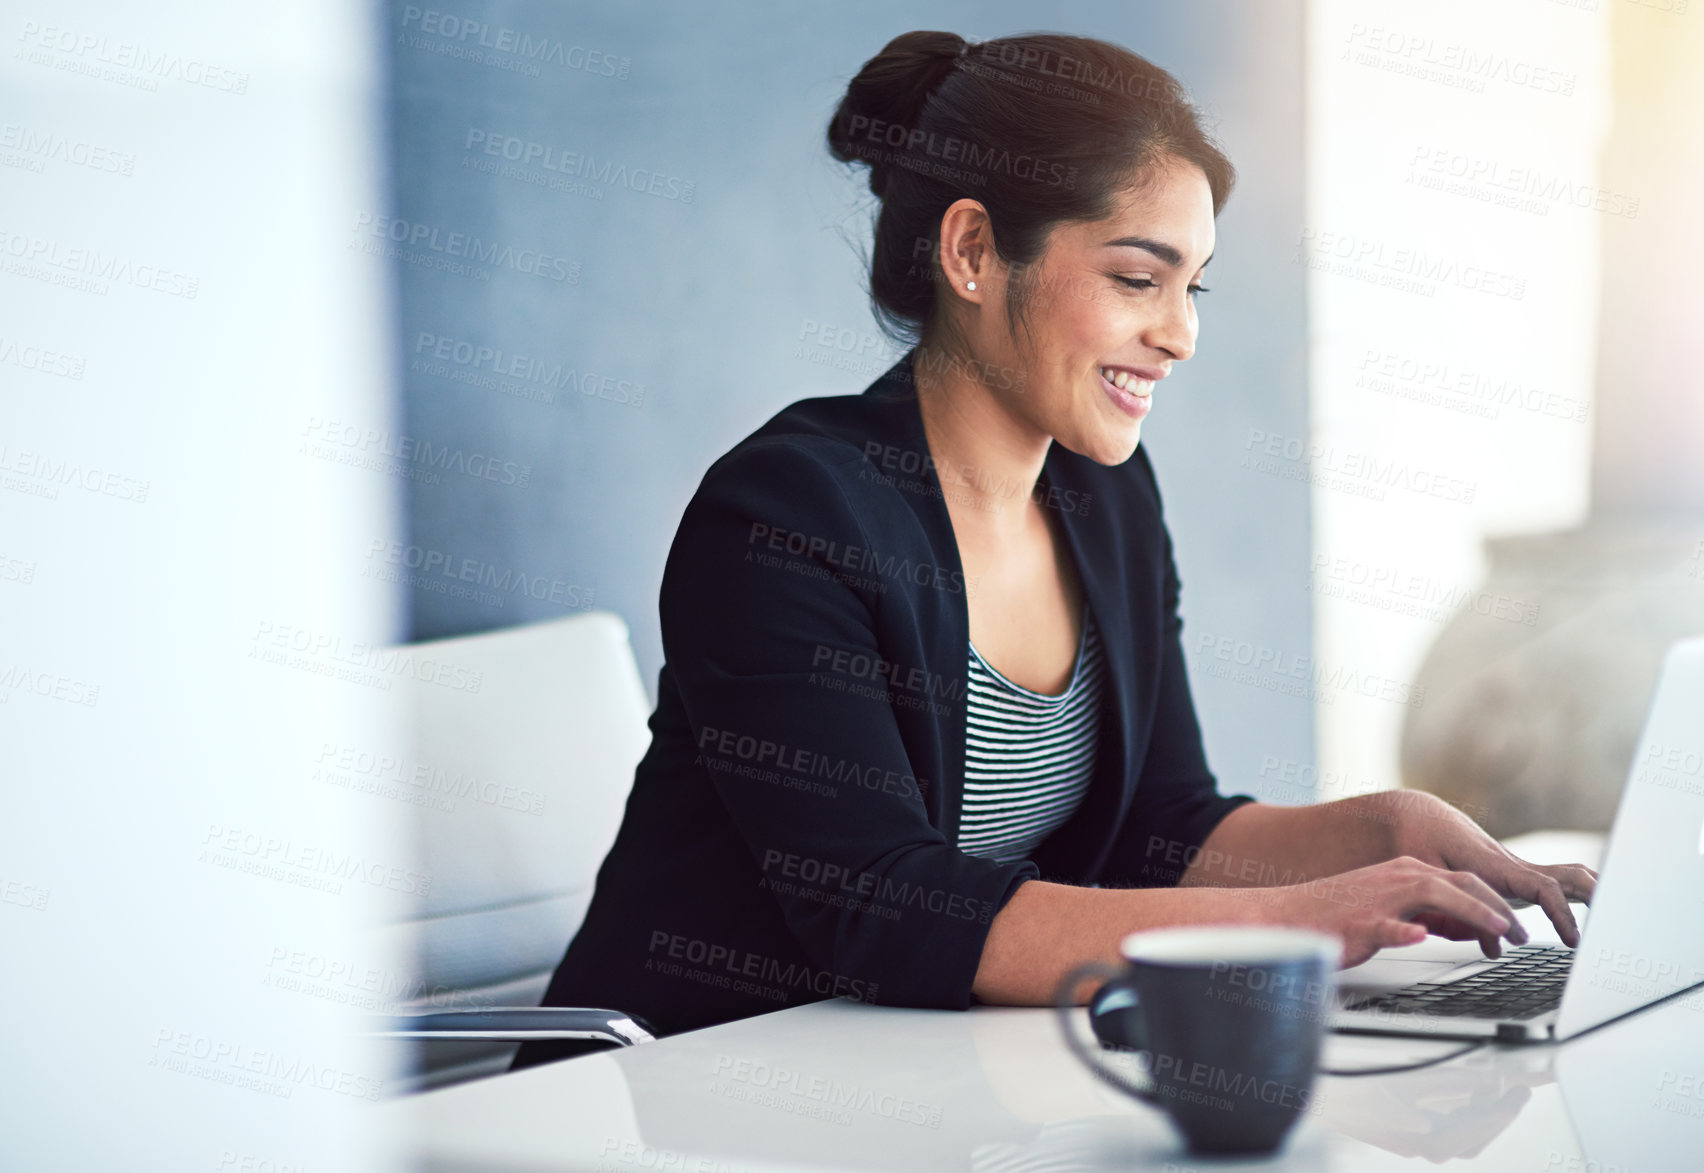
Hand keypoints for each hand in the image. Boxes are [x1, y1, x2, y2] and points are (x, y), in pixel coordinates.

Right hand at [1267, 855, 1533, 968]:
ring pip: (1432, 895)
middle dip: (1497, 908)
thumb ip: (1429, 915)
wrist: (1289, 915)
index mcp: (1407, 873)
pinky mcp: (1359, 922)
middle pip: (1460, 883)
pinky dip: (1404, 929)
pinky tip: (1418, 936)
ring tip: (1497, 933)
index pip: (1465, 881)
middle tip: (1522, 935)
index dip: (1497, 902)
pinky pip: (1386, 925)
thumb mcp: (1393, 911)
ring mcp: (1379, 899)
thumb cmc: (1340, 916)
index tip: (1518, 927)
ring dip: (1470, 912)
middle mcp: (1398, 878)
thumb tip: (1466, 929)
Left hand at [1383, 791, 1597, 948]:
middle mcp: (1514, 865)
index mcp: (1497, 866)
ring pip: (1566, 876)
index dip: (1562, 914)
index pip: (1544, 888)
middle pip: (1569, 876)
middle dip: (1596, 899)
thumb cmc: (1420, 843)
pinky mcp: (1514, 874)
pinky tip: (1590, 914)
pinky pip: (1553, 881)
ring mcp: (1517, 868)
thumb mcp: (1429, 879)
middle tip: (1612, 931)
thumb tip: (1494, 950)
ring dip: (1592, 895)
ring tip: (1614, 925)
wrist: (1416, 817)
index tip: (1573, 940)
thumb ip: (1459, 915)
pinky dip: (1575, 895)